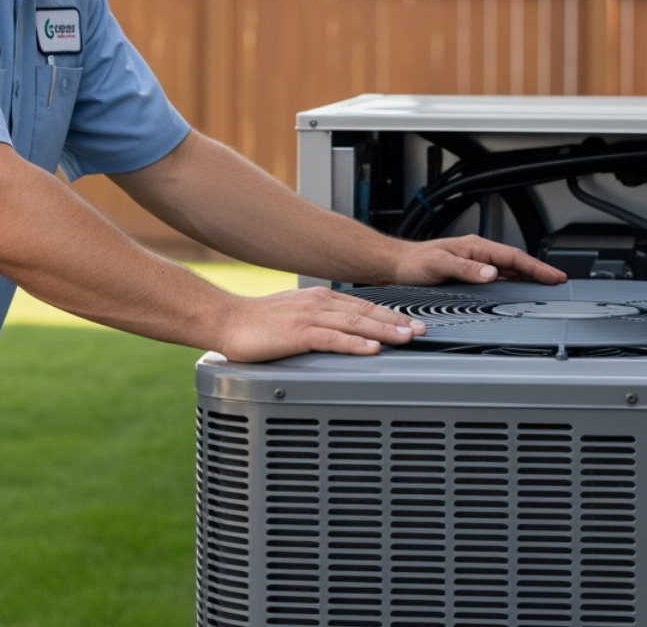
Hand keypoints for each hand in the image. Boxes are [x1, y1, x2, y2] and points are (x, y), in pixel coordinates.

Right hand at [213, 286, 427, 362]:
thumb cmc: (255, 323)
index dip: (389, 315)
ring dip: (384, 331)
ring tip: (406, 338)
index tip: (410, 323)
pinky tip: (371, 348)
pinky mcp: (297, 333)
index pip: (362, 306)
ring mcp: (308, 317)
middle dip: (396, 322)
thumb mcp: (293, 316)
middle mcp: (317, 303)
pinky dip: (355, 343)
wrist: (226, 320)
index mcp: (318, 299)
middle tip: (421, 331)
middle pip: (366, 312)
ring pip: (355, 323)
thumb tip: (338, 333)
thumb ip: (316, 322)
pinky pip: (332, 338)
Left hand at [392, 235, 566, 286]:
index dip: (535, 266)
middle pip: (516, 263)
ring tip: (547, 286)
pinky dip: (514, 284)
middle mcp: (477, 254)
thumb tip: (491, 273)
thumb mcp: (439, 264)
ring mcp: (475, 264)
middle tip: (559, 281)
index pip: (512, 257)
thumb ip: (465, 268)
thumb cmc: (413, 263)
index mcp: (475, 247)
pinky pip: (499, 279)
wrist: (397, 266)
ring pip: (509, 271)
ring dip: (529, 278)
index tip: (553, 275)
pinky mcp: (470, 275)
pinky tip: (519, 292)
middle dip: (539, 271)